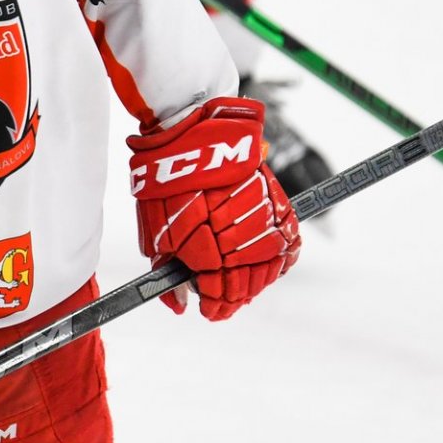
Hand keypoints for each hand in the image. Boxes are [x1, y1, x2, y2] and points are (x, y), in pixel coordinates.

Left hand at [128, 97, 300, 320]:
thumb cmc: (167, 183)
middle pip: (247, 284)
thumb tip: (181, 305)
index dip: (214, 306)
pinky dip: (277, 259)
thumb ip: (167, 272)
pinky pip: (287, 244)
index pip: (220, 294)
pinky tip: (263, 263)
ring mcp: (263, 220)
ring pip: (269, 268)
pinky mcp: (278, 203)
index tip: (207, 309)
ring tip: (238, 281)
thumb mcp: (155, 232)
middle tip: (220, 298)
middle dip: (232, 295)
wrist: (191, 134)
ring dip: (255, 280)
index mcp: (207, 249)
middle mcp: (240, 238)